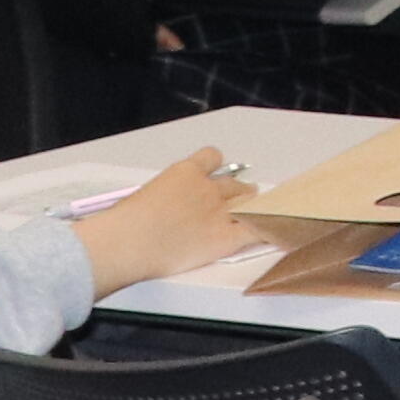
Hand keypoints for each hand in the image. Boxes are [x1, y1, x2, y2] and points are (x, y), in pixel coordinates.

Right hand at [74, 148, 262, 292]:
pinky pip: (256, 231)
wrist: (128, 242)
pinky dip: (267, 231)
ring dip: (252, 208)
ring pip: (247, 203)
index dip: (215, 167)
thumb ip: (159, 199)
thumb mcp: (141, 198)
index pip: (211, 157)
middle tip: (239, 199)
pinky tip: (276, 232)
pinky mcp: (226, 237)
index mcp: (184, 173)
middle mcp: (208, 188)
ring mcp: (219, 212)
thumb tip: (156, 213)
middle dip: (237, 192)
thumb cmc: (123, 224)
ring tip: (256, 213)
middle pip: (233, 185)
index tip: (215, 173)